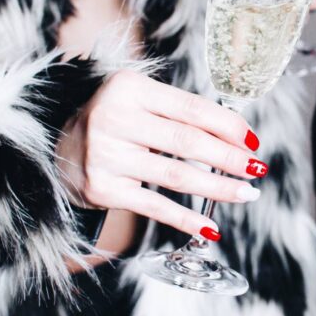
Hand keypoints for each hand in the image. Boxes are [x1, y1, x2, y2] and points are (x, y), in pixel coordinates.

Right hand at [56, 70, 266, 238]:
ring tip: (246, 194)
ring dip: (218, 188)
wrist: (59, 150)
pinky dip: (187, 219)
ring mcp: (106, 155)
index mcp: (128, 87)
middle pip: (187, 142)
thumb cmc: (114, 122)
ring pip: (176, 176)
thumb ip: (180, 112)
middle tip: (257, 169)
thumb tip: (238, 136)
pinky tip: (211, 227)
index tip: (253, 140)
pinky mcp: (102, 189)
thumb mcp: (139, 101)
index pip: (191, 108)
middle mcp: (113, 118)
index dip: (228, 125)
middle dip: (229, 158)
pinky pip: (155, 206)